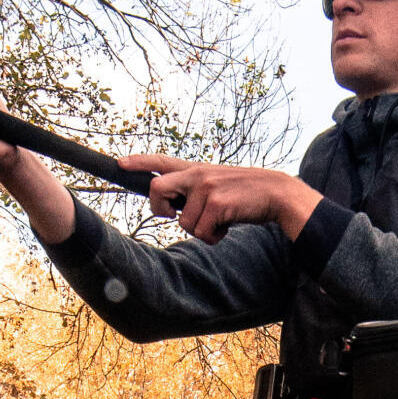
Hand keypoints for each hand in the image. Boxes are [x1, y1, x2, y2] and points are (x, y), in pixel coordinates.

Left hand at [117, 157, 322, 244]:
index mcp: (196, 169)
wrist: (277, 193)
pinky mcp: (216, 203)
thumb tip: (175, 211)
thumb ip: (195, 190)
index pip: (161, 161)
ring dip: (200, 231)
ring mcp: (206, 187)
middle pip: (156, 190)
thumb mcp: (218, 185)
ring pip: (183, 223)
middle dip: (160, 210)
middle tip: (172, 216)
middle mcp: (197, 174)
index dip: (139, 163)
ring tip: (219, 222)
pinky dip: (214, 237)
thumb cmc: (245, 195)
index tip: (120, 163)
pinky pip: (201, 231)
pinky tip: (227, 227)